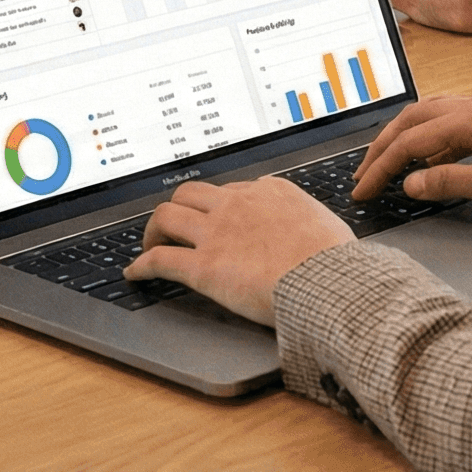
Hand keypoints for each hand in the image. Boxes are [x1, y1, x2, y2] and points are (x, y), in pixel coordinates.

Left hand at [123, 178, 352, 325]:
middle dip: (178, 209)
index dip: (218, 207)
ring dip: (153, 230)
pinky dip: (142, 266)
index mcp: (270, 192)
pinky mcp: (203, 267)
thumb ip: (307, 222)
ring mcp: (218, 233)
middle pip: (190, 193)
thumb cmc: (336, 261)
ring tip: (149, 245)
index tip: (213, 220)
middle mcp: (238, 205)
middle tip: (173, 228)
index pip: (231, 190)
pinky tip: (135, 274)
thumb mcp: (326, 225)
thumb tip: (311, 232)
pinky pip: (160, 260)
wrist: (329, 281)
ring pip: (166, 216)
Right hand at [352, 94, 471, 211]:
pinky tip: (431, 160)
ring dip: (404, 138)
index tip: (363, 191)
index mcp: (470, 118)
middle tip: (364, 176)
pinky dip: (430, 137)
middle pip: (412, 119)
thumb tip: (410, 183)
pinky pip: (451, 120)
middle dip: (383, 147)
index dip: (381, 167)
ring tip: (387, 165)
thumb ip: (450, 182)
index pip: (409, 142)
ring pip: (430, 115)